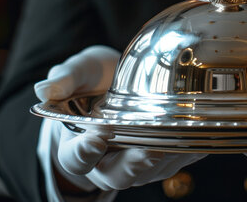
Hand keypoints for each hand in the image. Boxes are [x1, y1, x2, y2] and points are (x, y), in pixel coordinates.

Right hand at [36, 45, 205, 192]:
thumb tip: (44, 90)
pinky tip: (203, 135)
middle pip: (119, 174)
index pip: (77, 158)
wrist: (116, 85)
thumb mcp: (77, 72)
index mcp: (79, 146)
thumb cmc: (92, 82)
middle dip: (136, 164)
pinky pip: (177, 161)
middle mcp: (106, 161)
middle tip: (151, 150)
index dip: (86, 150)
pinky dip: (190, 150)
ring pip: (152, 171)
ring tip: (186, 140)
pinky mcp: (161, 158)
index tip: (99, 134)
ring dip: (169, 158)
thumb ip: (64, 79)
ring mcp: (135, 163)